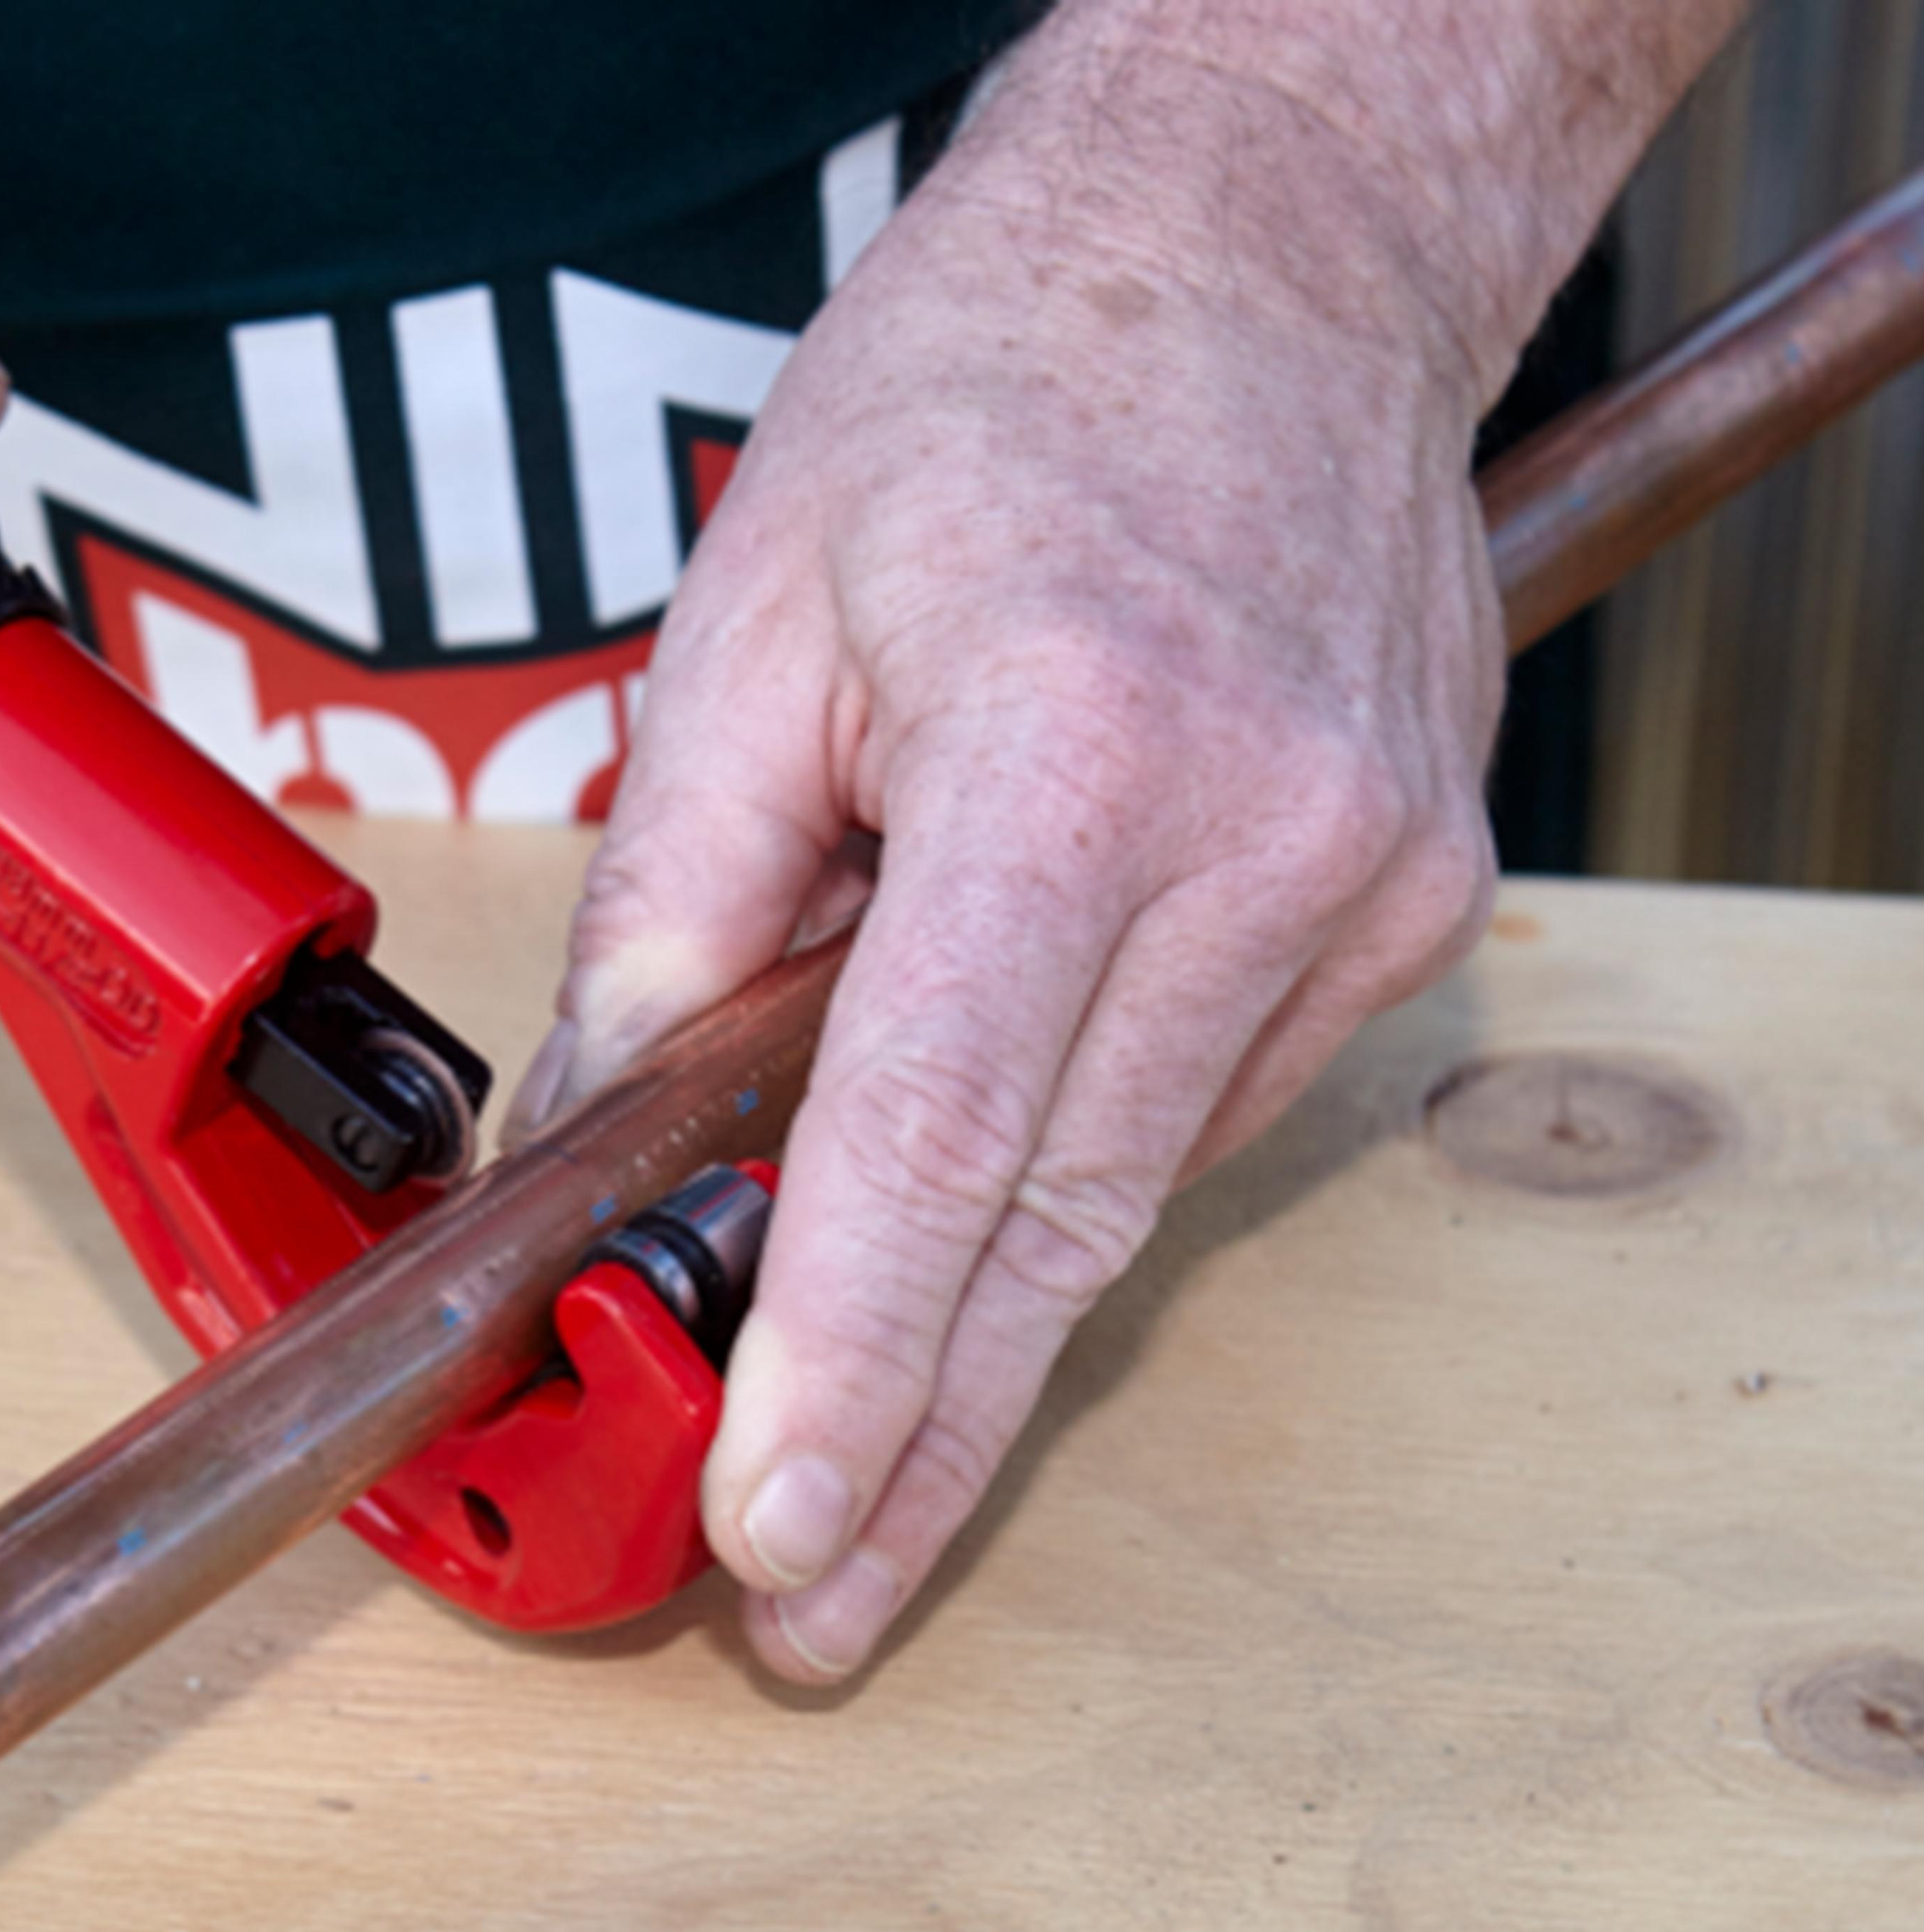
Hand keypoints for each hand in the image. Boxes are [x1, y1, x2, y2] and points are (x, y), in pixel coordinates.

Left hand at [507, 21, 1518, 1682]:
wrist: (1257, 249)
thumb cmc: (990, 390)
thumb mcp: (752, 627)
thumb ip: (673, 910)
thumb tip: (607, 1137)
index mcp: (1075, 751)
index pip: (939, 1138)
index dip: (851, 1367)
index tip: (774, 1529)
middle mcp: (1263, 834)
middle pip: (1060, 1221)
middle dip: (927, 1435)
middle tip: (817, 1593)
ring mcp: (1369, 875)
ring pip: (1135, 1179)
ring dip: (990, 1294)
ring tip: (857, 1390)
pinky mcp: (1413, 894)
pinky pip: (1206, 1092)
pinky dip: (1079, 1142)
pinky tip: (1000, 1131)